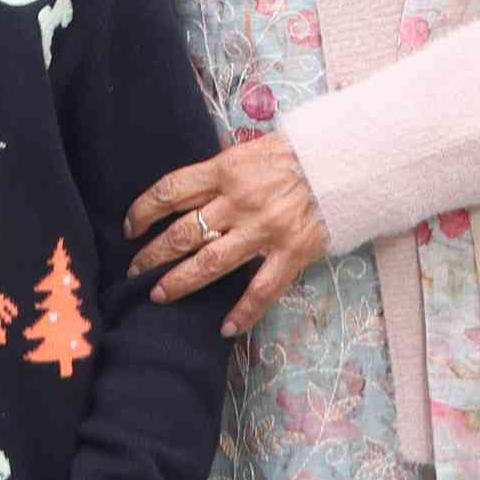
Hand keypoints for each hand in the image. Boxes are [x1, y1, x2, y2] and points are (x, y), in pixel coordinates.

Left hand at [127, 131, 327, 335]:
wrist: (347, 161)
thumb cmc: (296, 154)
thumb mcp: (250, 151)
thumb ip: (219, 172)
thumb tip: (185, 193)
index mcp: (226, 169)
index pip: (171, 191)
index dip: (143, 211)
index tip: (131, 227)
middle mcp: (239, 201)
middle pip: (182, 232)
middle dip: (152, 255)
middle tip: (135, 270)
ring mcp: (264, 229)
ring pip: (210, 263)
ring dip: (180, 282)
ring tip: (159, 295)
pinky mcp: (291, 252)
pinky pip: (261, 290)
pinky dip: (242, 313)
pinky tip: (225, 328)